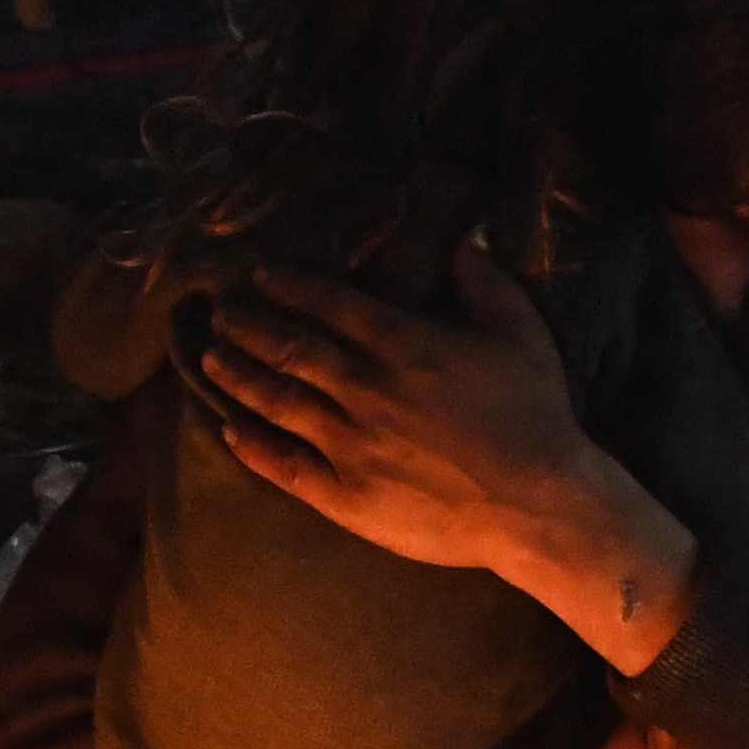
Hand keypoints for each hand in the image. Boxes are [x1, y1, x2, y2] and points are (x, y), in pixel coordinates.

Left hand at [197, 264, 700, 666]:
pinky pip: (283, 465)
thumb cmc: (535, 415)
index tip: (262, 276)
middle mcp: (364, 388)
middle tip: (221, 314)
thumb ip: (485, 282)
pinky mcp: (344, 496)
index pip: (328, 303)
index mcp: (402, 343)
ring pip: (274, 401)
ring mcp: (348, 444)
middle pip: (287, 347)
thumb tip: (461, 243)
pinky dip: (250, 445)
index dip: (288, 286)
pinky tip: (231, 431)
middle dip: (246, 326)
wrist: (537, 505)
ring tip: (212, 358)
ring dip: (236, 375)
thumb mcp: (521, 333)